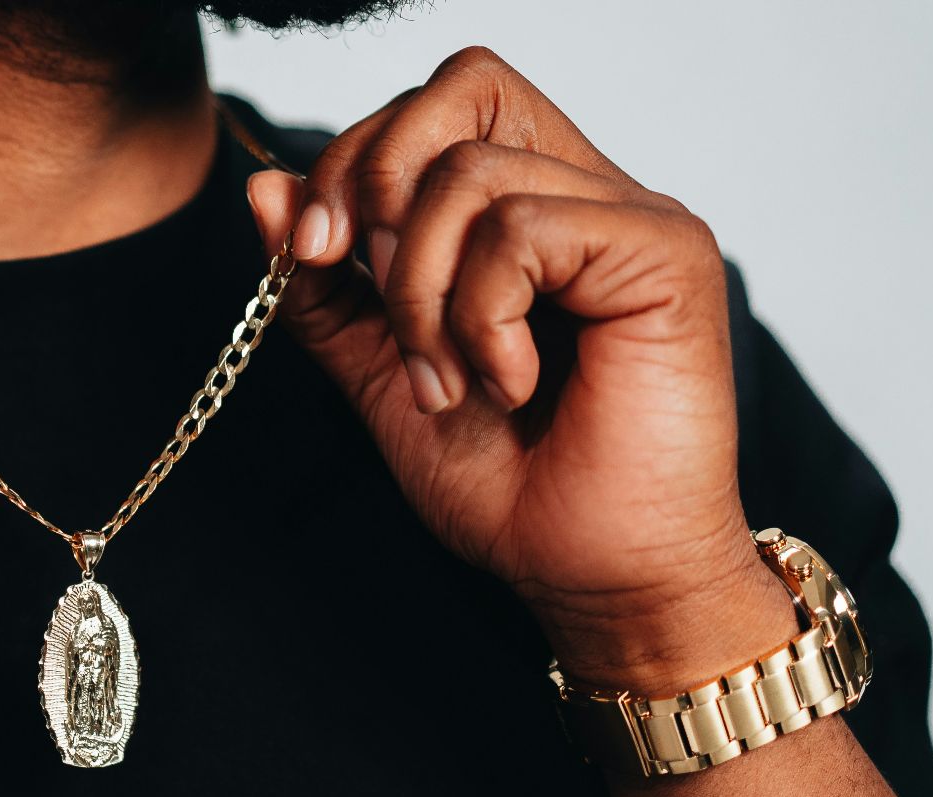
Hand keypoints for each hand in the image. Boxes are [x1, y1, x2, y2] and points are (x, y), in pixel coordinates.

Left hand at [246, 46, 793, 691]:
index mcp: (524, 207)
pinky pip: (525, 229)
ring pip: (473, 175)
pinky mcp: (666, 252)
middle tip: (382, 308)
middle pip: (461, 88)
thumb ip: (326, 284)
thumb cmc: (505, 483)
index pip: (433, 105)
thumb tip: (266, 188)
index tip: (315, 255)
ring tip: (451, 385)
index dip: (354, 160)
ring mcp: (630, 217)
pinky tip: (511, 384)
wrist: (582, 574)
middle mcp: (584, 192)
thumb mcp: (378, 370)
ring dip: (426, 297)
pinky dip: (484, 318)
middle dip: (378, 192)